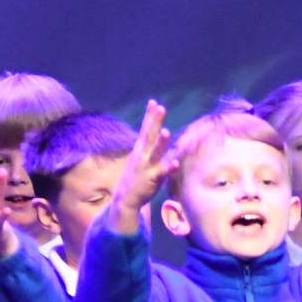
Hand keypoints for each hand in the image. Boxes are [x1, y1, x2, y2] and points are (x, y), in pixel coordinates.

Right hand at [116, 100, 173, 214]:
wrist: (125, 199)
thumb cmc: (135, 178)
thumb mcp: (139, 160)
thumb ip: (148, 149)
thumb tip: (156, 137)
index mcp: (140, 150)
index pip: (146, 129)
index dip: (150, 116)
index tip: (153, 102)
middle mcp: (142, 155)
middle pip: (149, 135)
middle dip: (154, 122)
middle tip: (160, 108)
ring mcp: (146, 167)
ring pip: (155, 152)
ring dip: (161, 142)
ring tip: (166, 131)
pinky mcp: (152, 179)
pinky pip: (162, 172)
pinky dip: (168, 167)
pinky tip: (176, 163)